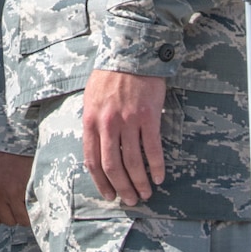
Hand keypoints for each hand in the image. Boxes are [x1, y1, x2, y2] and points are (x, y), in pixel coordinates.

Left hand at [0, 149, 31, 227]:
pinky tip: (33, 196)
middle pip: (5, 220)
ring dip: (26, 212)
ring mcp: (2, 192)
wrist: (19, 138)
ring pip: (18, 219)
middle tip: (21, 197)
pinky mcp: (16, 191)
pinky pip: (27, 214)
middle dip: (15, 212)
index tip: (11, 202)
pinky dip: (33, 210)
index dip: (4, 212)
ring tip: (27, 196)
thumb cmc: (5, 154)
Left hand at [81, 69, 167, 206]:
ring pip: (133, 161)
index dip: (101, 182)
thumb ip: (93, 123)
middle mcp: (108, 123)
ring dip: (140, 182)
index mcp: (91, 120)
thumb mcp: (91, 97)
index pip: (92, 160)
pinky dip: (157, 166)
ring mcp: (128, 120)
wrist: (131, 51)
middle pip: (113, 166)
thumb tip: (95, 150)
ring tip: (146, 193)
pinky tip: (160, 177)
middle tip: (130, 200)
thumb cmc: (110, 75)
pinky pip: (153, 148)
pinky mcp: (149, 116)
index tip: (109, 194)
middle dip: (122, 188)